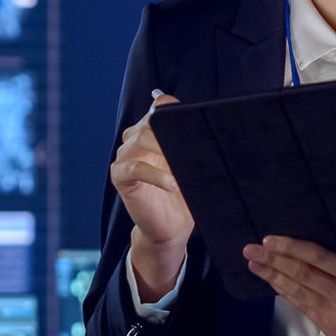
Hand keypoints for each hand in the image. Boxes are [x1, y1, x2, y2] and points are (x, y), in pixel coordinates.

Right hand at [110, 92, 193, 294]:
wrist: (170, 228)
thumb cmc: (182, 198)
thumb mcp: (193, 170)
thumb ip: (196, 151)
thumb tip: (215, 139)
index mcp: (153, 133)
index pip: (159, 107)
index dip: (173, 108)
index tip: (193, 118)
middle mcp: (136, 140)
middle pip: (150, 121)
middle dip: (171, 131)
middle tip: (193, 146)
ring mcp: (126, 157)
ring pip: (141, 138)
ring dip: (164, 149)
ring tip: (182, 167)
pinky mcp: (120, 176)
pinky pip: (135, 169)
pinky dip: (156, 176)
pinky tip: (172, 185)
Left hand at [243, 236, 335, 335]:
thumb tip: (319, 254)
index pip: (316, 257)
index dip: (289, 248)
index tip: (269, 240)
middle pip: (300, 274)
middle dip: (272, 262)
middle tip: (250, 250)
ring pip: (298, 293)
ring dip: (274, 279)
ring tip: (255, 266)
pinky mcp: (333, 332)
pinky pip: (306, 309)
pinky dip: (290, 295)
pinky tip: (277, 285)